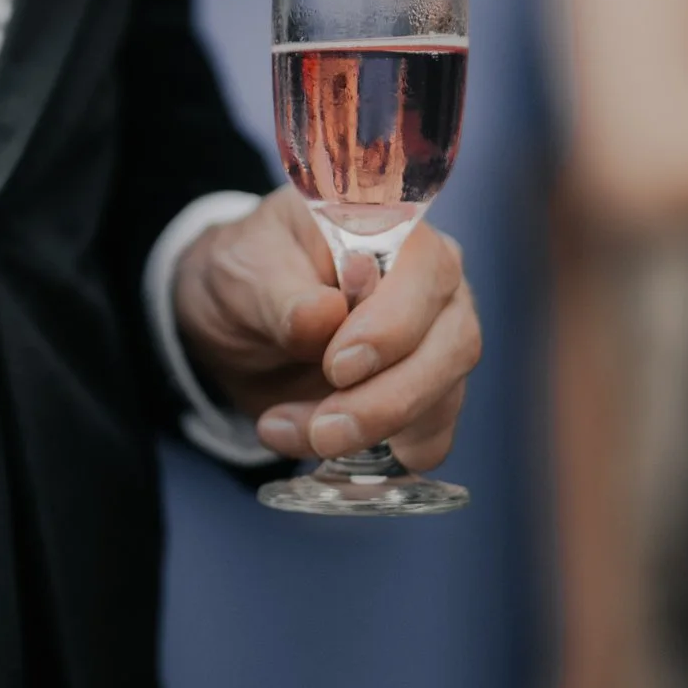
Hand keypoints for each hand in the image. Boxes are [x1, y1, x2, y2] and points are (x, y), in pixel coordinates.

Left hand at [173, 188, 480, 469]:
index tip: (337, 366)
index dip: (391, 326)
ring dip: (370, 432)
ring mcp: (437, 341)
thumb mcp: (243, 272)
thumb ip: (281, 295)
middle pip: (451, 345)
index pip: (426, 272)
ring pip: (444, 398)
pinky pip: (430, 437)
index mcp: (393, 230)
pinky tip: (316, 450)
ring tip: (290, 432)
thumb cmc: (248, 274)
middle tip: (322, 430)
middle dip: (386, 400)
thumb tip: (325, 316)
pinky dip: (379, 457)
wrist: (235, 319)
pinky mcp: (426, 395)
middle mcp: (432, 284)